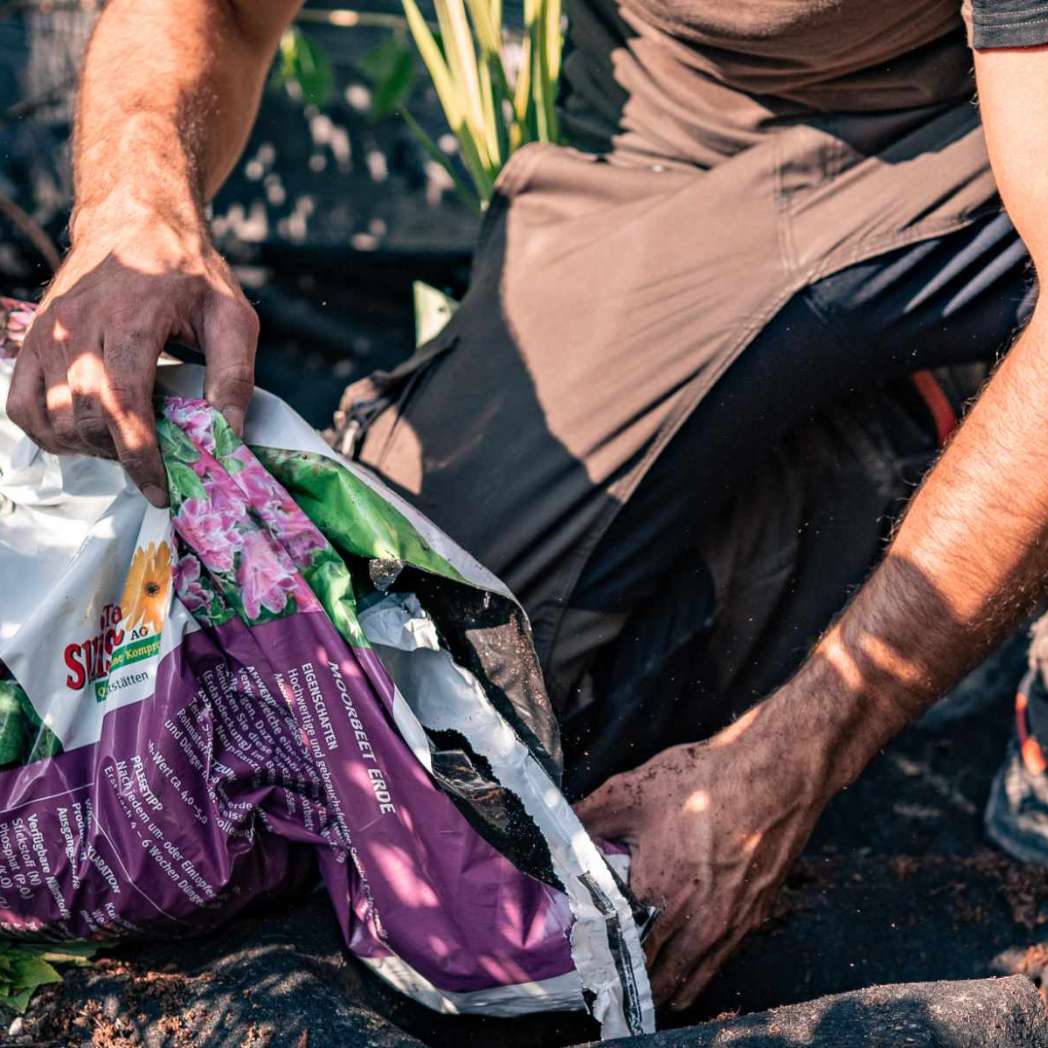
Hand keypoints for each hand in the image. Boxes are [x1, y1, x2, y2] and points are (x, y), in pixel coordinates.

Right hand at [5, 202, 257, 505]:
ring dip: (88, 447)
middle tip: (155, 461)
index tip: (161, 490)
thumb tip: (228, 435)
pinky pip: (22, 405)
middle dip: (121, 455)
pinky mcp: (30, 340)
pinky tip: (84, 434)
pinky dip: (48, 432)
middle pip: (85, 417)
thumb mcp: (231, 315)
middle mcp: (78, 327)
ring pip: (51, 417)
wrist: (134, 218)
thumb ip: (234, 376)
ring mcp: (46, 334)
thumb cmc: (188, 269)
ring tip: (125, 444)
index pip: (125, 405)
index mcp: (131, 320)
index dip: (140, 457)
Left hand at [575, 703, 827, 1010]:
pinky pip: (724, 957)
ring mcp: (732, 923)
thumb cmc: (704, 781)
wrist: (775, 774)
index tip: (594, 961)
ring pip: (695, 975)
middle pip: (660, 975)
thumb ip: (588, 817)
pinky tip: (694, 962)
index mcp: (660, 894)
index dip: (608, 961)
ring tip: (652, 986)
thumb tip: (558, 828)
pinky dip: (705, 968)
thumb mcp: (632, 791)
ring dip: (671, 983)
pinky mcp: (758, 914)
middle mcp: (697, 921)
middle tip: (619, 979)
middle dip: (637, 980)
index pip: (626, 952)